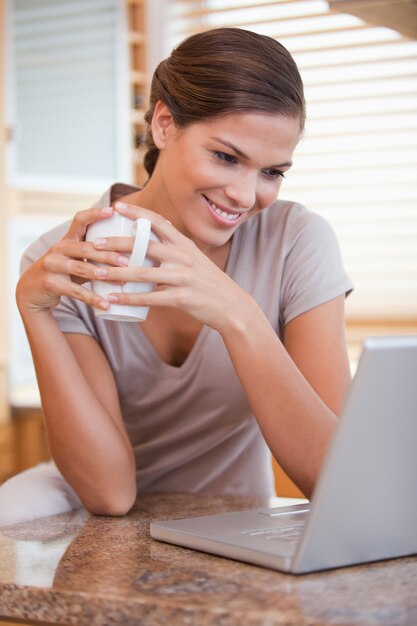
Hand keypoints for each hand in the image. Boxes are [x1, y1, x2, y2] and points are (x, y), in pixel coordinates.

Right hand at [16, 206, 129, 314]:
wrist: (32, 290)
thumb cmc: (63, 272)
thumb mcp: (76, 259)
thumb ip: (95, 254)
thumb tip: (132, 254)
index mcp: (68, 239)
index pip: (80, 220)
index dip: (95, 214)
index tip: (113, 211)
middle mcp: (59, 248)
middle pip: (85, 247)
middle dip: (108, 254)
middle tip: (127, 261)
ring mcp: (52, 265)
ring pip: (80, 268)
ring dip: (101, 274)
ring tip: (119, 281)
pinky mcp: (51, 283)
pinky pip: (75, 291)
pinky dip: (92, 298)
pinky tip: (106, 304)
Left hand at [92, 202, 254, 332]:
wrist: (231, 305)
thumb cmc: (208, 282)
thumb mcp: (195, 258)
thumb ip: (175, 248)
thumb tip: (155, 235)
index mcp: (185, 244)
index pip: (158, 221)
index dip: (137, 212)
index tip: (116, 206)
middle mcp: (183, 257)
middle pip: (144, 245)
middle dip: (116, 243)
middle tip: (95, 243)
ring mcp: (182, 277)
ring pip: (142, 273)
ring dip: (116, 274)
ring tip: (96, 273)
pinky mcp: (181, 298)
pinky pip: (150, 298)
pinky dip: (129, 298)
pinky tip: (114, 298)